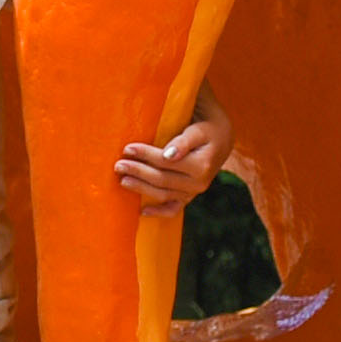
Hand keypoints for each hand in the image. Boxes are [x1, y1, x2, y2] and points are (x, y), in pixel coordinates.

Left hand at [112, 107, 236, 210]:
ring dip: (142, 188)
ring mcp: (194, 192)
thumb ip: (184, 142)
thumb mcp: (198, 130)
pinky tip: (142, 211)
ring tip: (123, 180)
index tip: (127, 148)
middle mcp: (199, 182)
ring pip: (164, 194)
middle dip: (138, 172)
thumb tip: (168, 155)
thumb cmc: (206, 128)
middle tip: (119, 165)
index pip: (166, 162)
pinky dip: (159, 212)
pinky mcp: (189, 196)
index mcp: (201, 165)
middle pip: (162, 179)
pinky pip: (174, 209)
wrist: (221, 138)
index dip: (145, 155)